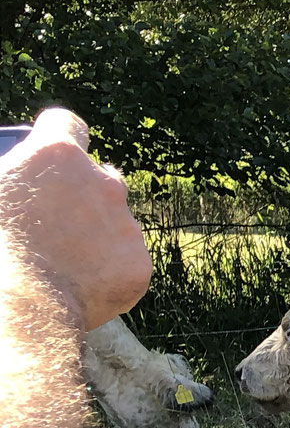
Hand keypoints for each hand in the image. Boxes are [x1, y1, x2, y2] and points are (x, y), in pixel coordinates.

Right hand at [0, 109, 151, 329]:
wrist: (22, 303)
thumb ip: (11, 174)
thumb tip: (18, 185)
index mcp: (57, 154)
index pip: (67, 125)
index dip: (57, 137)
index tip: (49, 157)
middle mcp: (103, 181)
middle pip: (99, 176)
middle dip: (83, 192)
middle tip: (55, 220)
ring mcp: (126, 224)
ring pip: (115, 222)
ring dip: (96, 233)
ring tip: (63, 259)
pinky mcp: (139, 264)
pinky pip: (125, 260)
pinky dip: (108, 270)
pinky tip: (80, 283)